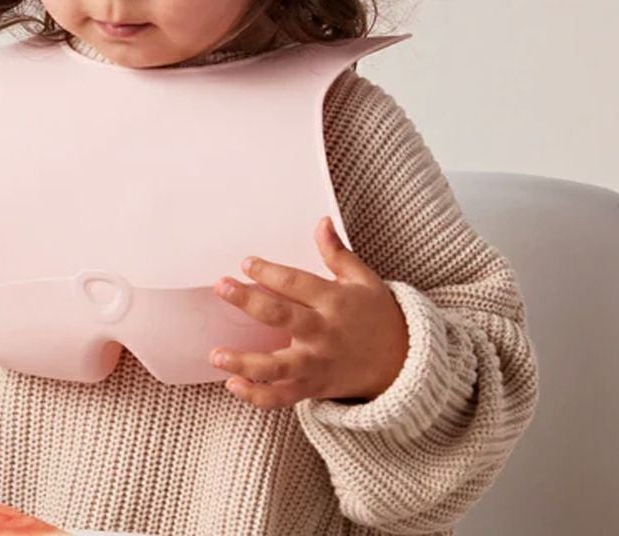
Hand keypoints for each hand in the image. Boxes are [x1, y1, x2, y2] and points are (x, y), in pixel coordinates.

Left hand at [210, 216, 409, 408]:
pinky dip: (257, 395)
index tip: (246, 262)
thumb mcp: (363, 280)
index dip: (270, 272)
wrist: (403, 364)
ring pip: (277, 367)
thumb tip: (322, 221)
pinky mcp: (314, 388)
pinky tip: (233, 384)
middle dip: (249, 302)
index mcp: (334, 301)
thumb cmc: (378, 315)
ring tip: (215, 354)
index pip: (296, 283)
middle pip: (282, 317)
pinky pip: (282, 397)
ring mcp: (317, 364)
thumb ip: (338, 253)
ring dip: (245, 362)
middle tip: (222, 287)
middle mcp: (324, 333)